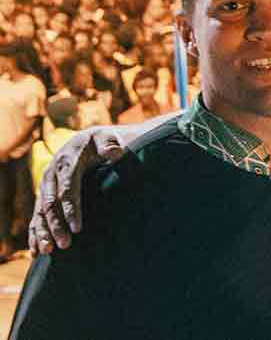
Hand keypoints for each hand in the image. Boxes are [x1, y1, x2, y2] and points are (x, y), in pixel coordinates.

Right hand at [28, 127, 127, 255]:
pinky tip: (36, 250)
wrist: (89, 140)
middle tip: (65, 245)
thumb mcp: (109, 138)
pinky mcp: (44, 194)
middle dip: (56, 225)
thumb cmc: (104, 142)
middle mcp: (51, 173)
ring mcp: (46, 185)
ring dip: (43, 232)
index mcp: (67, 160)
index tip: (77, 228)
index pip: (68, 188)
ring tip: (48, 251)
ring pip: (40, 211)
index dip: (72, 209)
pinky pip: (36, 215)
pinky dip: (35, 232)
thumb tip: (115, 152)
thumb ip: (110, 145)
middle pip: (50, 203)